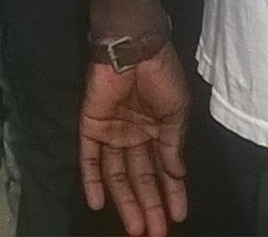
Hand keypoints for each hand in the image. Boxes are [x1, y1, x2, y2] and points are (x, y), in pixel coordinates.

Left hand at [79, 43, 190, 236]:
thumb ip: (173, 146)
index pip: (164, 171)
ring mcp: (112, 133)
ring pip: (118, 176)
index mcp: (158, 131)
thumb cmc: (162, 75)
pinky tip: (99, 204)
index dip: (172, 194)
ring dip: (126, 202)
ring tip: (137, 228)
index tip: (178, 216)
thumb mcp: (177, 112)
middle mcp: (135, 136)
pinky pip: (89, 160)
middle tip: (156, 233)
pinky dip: (92, 182)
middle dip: (149, 206)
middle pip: (141, 179)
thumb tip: (177, 175)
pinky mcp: (91, 127)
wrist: (135, 48)